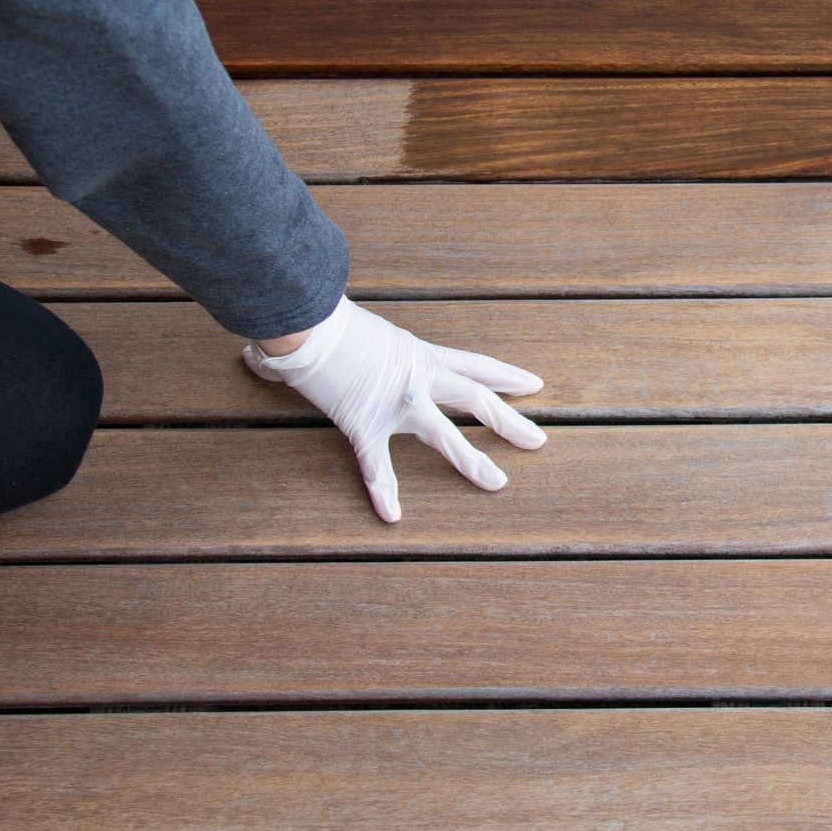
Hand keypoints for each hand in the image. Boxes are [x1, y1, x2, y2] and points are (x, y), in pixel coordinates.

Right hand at [244, 297, 545, 521]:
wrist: (307, 318)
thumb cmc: (325, 314)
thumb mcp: (357, 327)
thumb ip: (345, 344)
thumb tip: (292, 347)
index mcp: (419, 352)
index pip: (475, 364)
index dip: (506, 375)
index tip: (534, 384)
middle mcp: (417, 376)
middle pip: (477, 399)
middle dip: (510, 421)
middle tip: (539, 440)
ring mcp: (395, 402)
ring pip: (446, 435)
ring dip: (473, 460)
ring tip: (499, 483)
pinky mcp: (364, 422)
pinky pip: (377, 463)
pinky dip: (383, 490)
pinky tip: (392, 515)